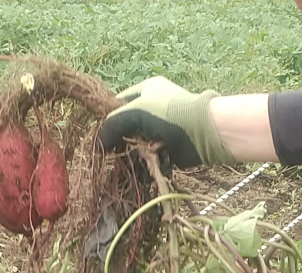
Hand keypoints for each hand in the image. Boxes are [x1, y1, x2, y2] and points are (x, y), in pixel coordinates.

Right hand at [97, 76, 235, 168]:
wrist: (203, 132)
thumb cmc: (169, 113)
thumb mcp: (135, 111)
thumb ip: (112, 123)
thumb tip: (99, 142)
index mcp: (146, 89)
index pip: (117, 102)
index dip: (108, 118)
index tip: (100, 134)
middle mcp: (154, 104)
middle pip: (127, 123)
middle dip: (121, 136)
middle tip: (113, 147)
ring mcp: (162, 124)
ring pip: (137, 139)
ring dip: (135, 148)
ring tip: (135, 151)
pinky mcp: (169, 143)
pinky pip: (150, 151)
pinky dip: (149, 155)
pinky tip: (150, 156)